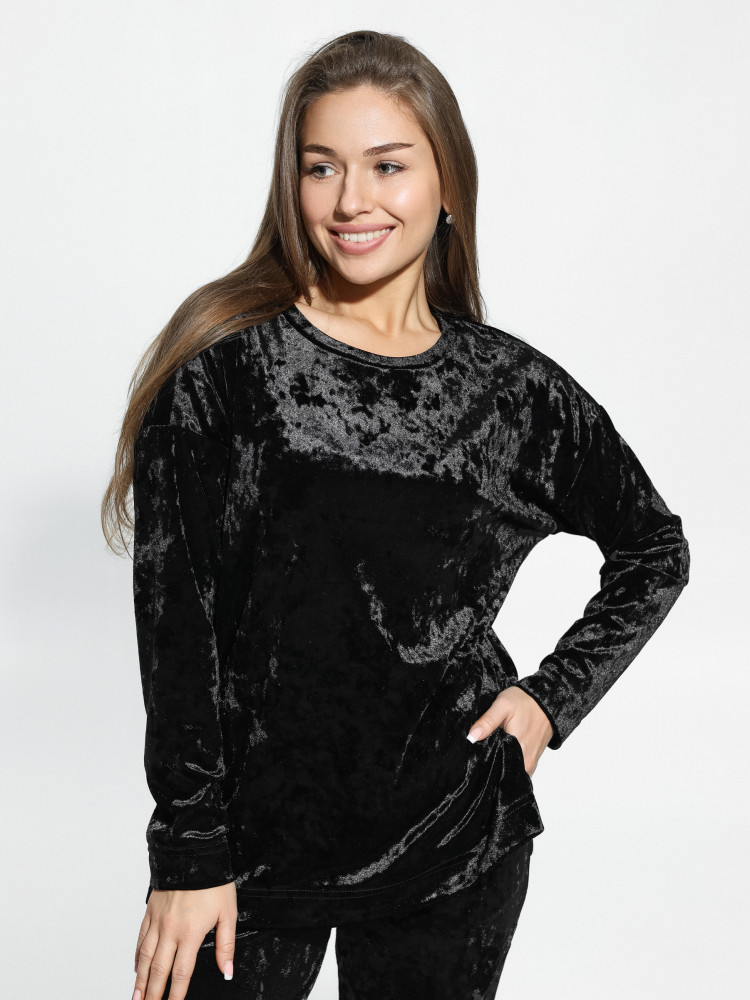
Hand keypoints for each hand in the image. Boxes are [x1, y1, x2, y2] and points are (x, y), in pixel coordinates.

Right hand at [133, 881, 237, 999]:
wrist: (194, 853)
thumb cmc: (214, 882)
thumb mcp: (228, 913)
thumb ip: (226, 946)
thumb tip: (226, 971)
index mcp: (190, 933)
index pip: (181, 973)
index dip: (176, 994)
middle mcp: (170, 930)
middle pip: (159, 970)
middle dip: (152, 994)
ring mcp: (158, 921)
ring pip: (146, 957)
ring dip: (140, 981)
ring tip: (137, 998)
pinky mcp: (150, 911)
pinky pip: (141, 938)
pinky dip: (138, 956)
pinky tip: (137, 968)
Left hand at [466, 686, 553, 776]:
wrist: (545, 700)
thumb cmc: (526, 701)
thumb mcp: (503, 705)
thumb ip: (488, 721)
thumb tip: (472, 736)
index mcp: (517, 750)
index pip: (496, 769)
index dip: (483, 765)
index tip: (474, 758)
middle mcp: (526, 762)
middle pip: (503, 773)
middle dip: (490, 766)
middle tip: (481, 753)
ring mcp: (531, 763)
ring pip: (510, 771)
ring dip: (500, 764)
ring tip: (491, 752)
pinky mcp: (533, 760)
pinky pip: (517, 768)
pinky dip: (508, 762)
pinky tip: (501, 752)